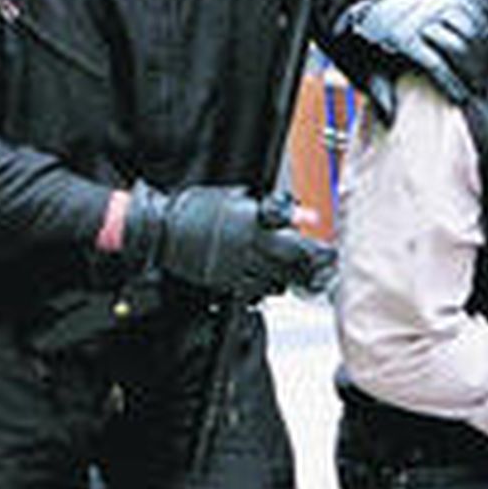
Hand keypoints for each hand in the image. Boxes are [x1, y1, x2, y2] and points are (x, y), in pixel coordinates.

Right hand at [123, 182, 334, 301]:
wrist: (164, 230)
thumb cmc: (197, 208)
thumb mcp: (233, 198)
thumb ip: (267, 207)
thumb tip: (298, 213)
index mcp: (250, 219)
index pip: (290, 230)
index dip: (310, 237)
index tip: (323, 242)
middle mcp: (247, 244)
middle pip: (289, 258)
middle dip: (306, 262)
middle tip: (316, 263)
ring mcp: (236, 265)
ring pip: (274, 278)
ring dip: (288, 276)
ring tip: (294, 271)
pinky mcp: (225, 281)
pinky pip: (254, 290)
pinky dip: (265, 287)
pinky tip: (268, 281)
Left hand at [347, 0, 487, 123]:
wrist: (373, 11)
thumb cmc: (375, 49)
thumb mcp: (371, 70)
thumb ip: (381, 94)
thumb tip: (392, 117)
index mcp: (403, 39)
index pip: (435, 64)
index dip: (451, 83)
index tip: (462, 99)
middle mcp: (421, 20)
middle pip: (457, 46)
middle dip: (471, 70)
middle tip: (479, 89)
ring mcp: (435, 6)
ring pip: (468, 29)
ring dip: (480, 52)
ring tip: (485, 73)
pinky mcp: (445, 0)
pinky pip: (471, 14)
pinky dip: (482, 31)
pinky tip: (486, 51)